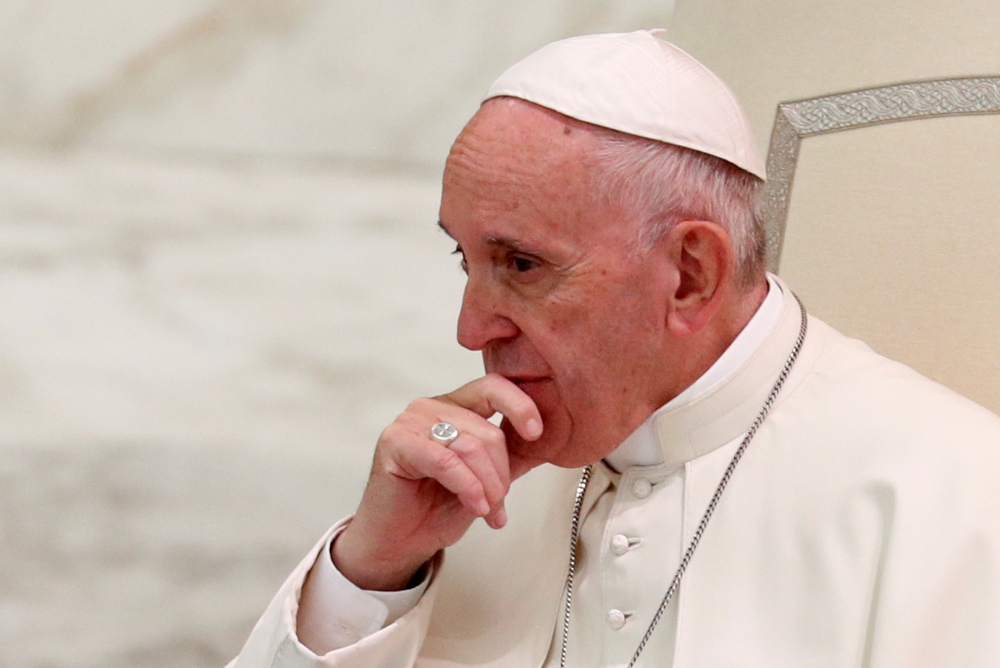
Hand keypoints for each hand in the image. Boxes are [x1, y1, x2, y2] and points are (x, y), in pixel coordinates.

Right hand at [331, 373, 542, 590]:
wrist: (400, 542)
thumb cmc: (436, 509)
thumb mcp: (485, 481)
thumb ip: (508, 458)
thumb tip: (546, 442)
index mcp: (455, 407)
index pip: (493, 387)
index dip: (520, 405)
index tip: (536, 433)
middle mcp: (432, 407)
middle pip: (487, 431)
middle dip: (501, 475)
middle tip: (499, 505)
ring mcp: (410, 421)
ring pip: (471, 446)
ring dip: (487, 487)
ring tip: (487, 511)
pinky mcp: (395, 442)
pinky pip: (446, 461)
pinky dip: (467, 487)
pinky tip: (474, 507)